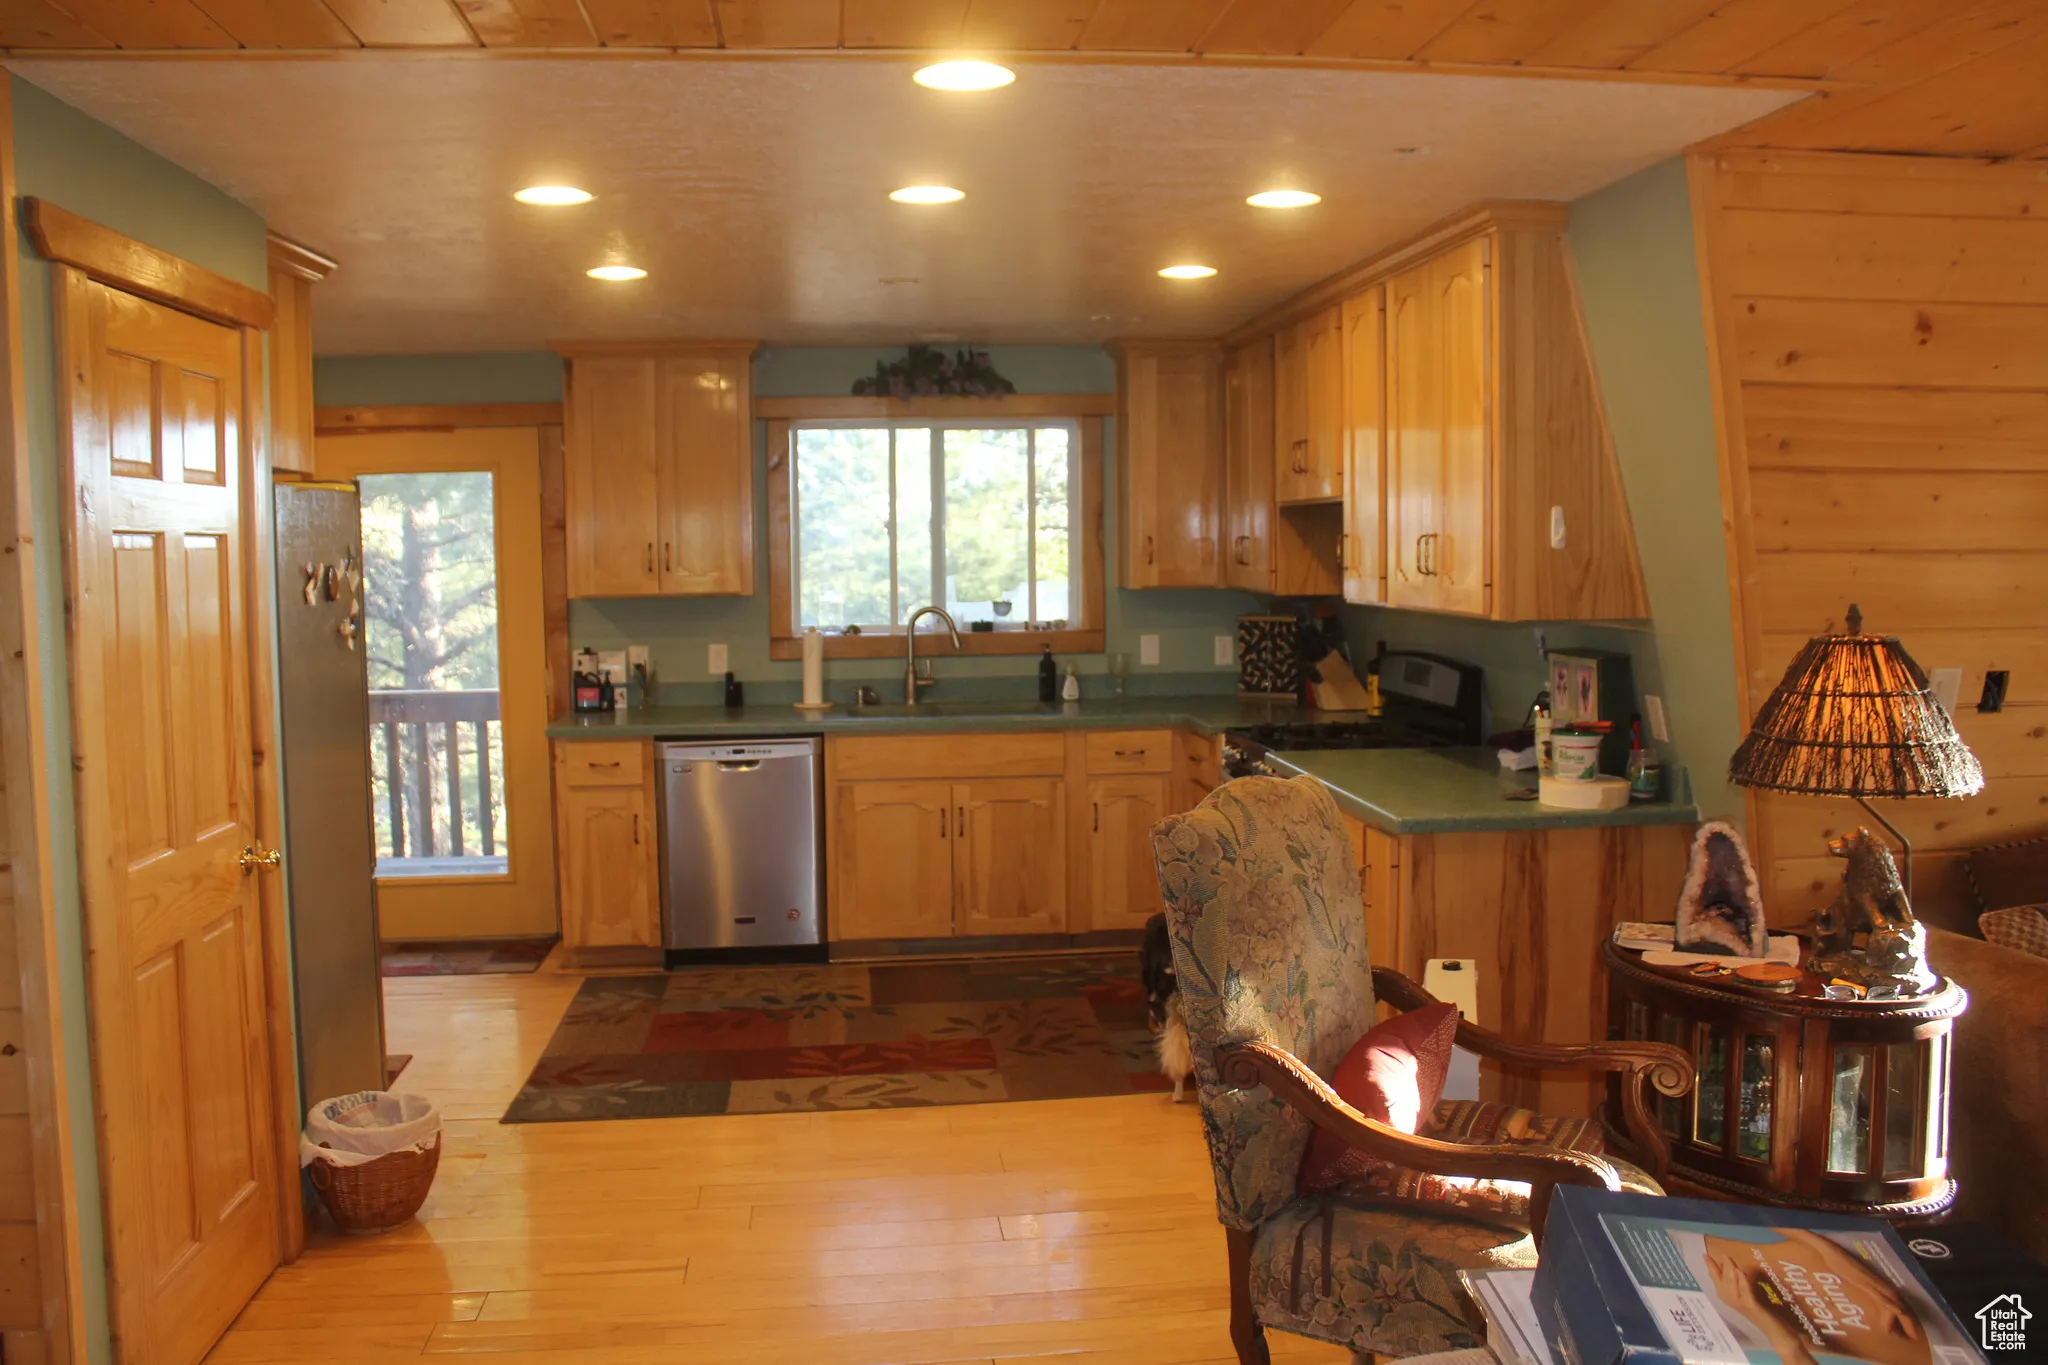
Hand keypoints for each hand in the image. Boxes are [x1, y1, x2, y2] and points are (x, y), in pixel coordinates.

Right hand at [1705, 1253, 1819, 1364]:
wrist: (1775, 1331)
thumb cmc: (1763, 1313)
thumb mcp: (1749, 1296)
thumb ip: (1741, 1285)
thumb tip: (1736, 1267)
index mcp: (1729, 1298)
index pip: (1717, 1281)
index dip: (1711, 1268)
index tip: (1705, 1255)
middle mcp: (1731, 1302)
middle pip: (1722, 1284)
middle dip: (1720, 1268)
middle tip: (1722, 1254)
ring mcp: (1741, 1305)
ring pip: (1731, 1289)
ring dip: (1730, 1274)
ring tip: (1729, 1261)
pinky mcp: (1753, 1308)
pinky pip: (1745, 1295)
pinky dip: (1742, 1283)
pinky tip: (1741, 1272)